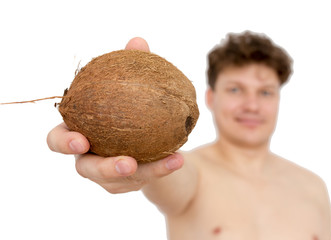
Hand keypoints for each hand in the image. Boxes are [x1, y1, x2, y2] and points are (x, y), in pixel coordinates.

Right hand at [47, 38, 183, 192]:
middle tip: (127, 164)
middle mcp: (89, 156)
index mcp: (79, 132)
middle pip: (86, 169)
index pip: (59, 139)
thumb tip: (137, 42)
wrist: (142, 135)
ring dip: (145, 172)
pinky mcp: (126, 183)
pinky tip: (179, 158)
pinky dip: (162, 168)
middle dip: (104, 169)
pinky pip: (145, 178)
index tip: (80, 141)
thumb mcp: (130, 87)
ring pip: (120, 180)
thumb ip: (129, 67)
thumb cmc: (127, 106)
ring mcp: (107, 174)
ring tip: (171, 160)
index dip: (64, 142)